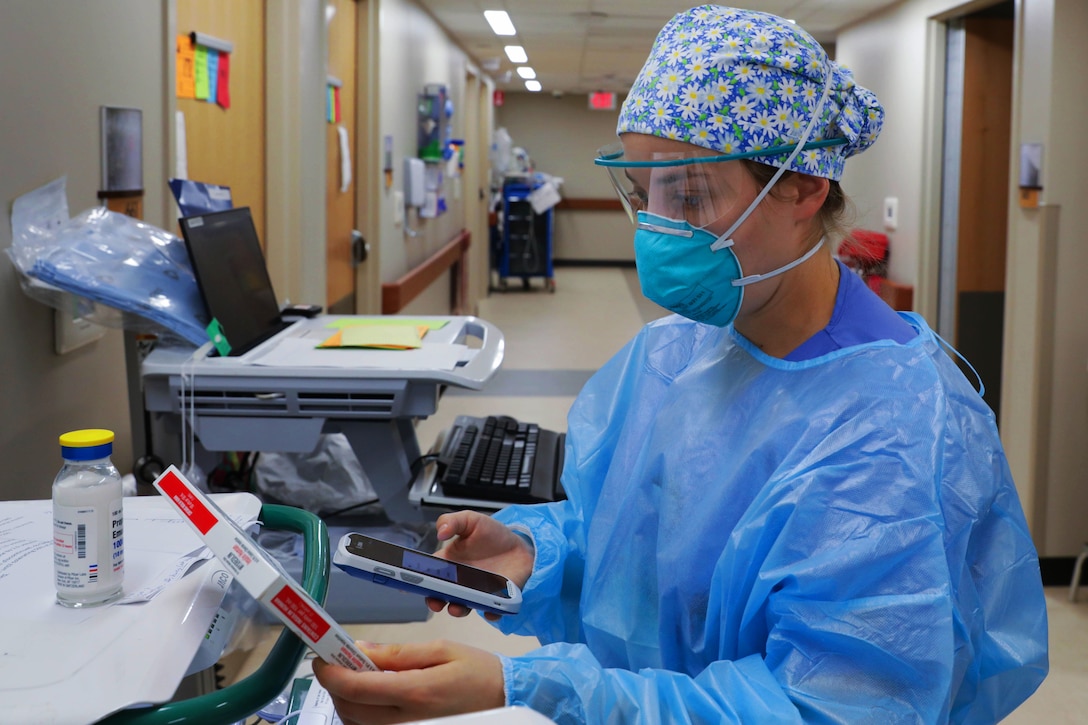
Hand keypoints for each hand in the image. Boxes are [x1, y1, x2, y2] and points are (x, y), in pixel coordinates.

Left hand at [311, 640, 504, 724]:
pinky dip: (361, 714)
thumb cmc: (479, 672)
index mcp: (415, 692)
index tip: (321, 656)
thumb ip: (396, 652)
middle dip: (334, 684)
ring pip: (355, 724)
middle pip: (348, 708)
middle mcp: (408, 720)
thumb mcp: (440, 650)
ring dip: (346, 700)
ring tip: (356, 677)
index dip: (329, 671)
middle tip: (336, 662)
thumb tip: (360, 649)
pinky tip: (370, 697)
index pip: (355, 686)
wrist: (507, 700)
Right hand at [427, 510, 534, 619]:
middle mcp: (460, 580)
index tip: (411, 584)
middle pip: (442, 594)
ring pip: (463, 606)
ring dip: (457, 610)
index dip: (418, 579)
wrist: (520, 545)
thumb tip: (440, 532)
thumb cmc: (492, 534)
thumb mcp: (471, 520)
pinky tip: (490, 610)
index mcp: (449, 563)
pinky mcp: (496, 598)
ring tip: (456, 607)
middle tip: (435, 601)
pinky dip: (490, 613)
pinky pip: (491, 610)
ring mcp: (477, 591)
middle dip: (435, 600)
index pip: (429, 574)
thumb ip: (453, 521)